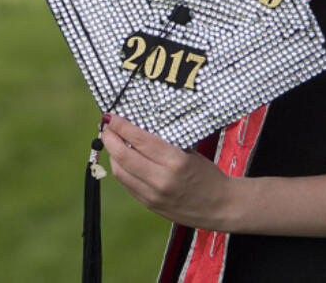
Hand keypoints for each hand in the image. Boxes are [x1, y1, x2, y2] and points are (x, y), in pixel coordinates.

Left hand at [100, 114, 233, 230]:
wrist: (220, 207)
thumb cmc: (208, 175)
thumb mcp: (189, 153)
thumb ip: (163, 144)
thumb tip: (137, 130)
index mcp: (175, 161)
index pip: (139, 140)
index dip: (121, 126)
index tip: (111, 117)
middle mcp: (161, 179)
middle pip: (123, 156)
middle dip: (109, 139)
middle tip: (105, 128)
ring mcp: (153, 195)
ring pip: (120, 172)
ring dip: (112, 155)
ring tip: (112, 143)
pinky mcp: (149, 205)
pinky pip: (127, 184)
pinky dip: (121, 169)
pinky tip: (123, 160)